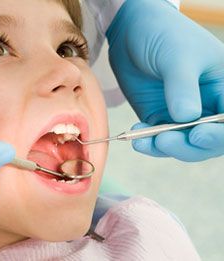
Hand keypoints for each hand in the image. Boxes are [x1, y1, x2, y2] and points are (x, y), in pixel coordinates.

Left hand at [107, 0, 223, 161]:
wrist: (132, 31)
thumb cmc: (163, 35)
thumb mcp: (176, 56)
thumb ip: (182, 86)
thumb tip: (187, 118)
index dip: (219, 134)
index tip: (198, 134)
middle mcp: (208, 104)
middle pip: (209, 140)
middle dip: (190, 146)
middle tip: (165, 140)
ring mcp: (183, 114)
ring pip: (184, 144)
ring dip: (167, 147)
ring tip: (146, 141)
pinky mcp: (160, 117)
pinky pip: (159, 138)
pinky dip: (149, 142)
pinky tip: (137, 137)